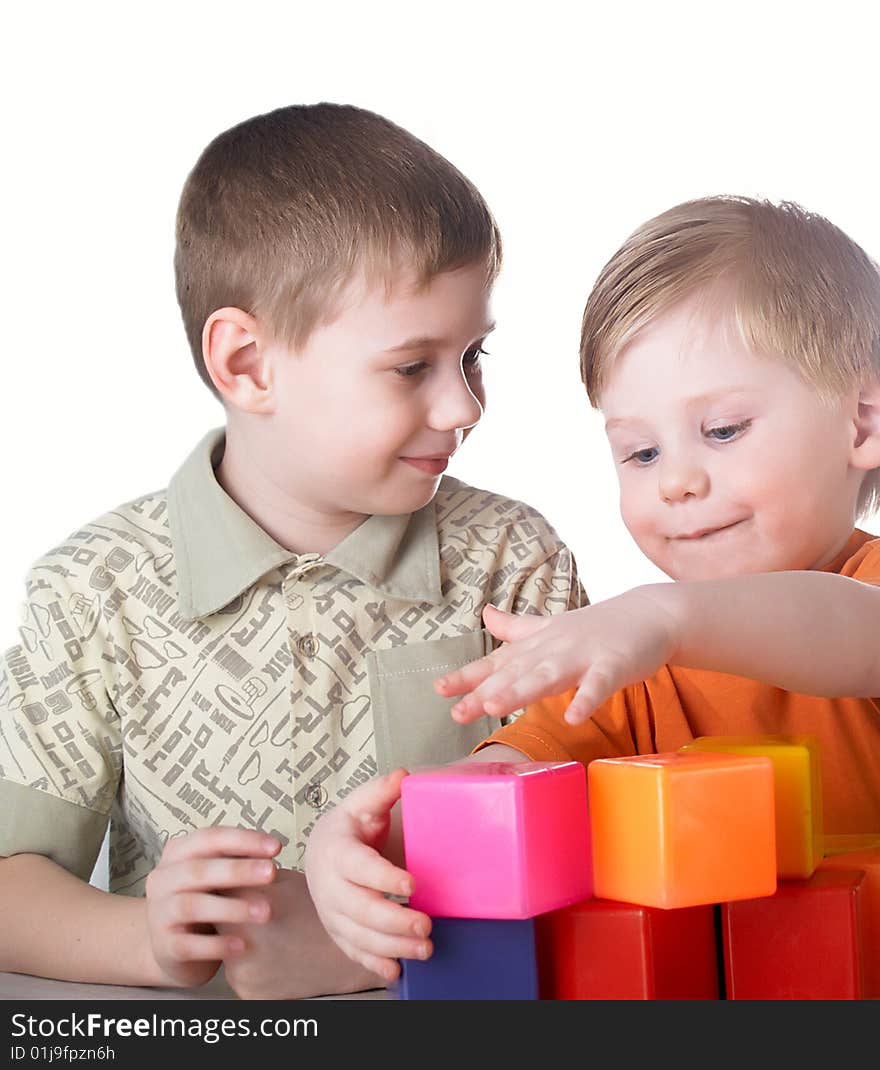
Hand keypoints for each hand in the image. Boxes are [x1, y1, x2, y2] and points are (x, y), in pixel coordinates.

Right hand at [144, 827, 279, 987]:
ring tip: (264, 912)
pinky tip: (242, 946)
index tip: (276, 847)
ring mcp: (160, 913)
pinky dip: (216, 945)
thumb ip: (235, 860)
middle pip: (198, 870)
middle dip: (238, 870)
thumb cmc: (205, 900)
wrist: (174, 949)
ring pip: (192, 906)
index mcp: (177, 854)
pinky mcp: (164, 947)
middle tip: (271, 873)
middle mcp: (163, 880)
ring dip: (231, 908)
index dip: (243, 840)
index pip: (209, 838)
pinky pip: (188, 945)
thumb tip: (272, 850)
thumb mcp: (215, 876)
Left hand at [218, 868, 387, 999]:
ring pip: (225, 948)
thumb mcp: (285, 880)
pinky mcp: (246, 990)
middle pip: (215, 919)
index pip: (215, 887)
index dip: (223, 885)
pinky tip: (273, 956)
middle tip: (253, 914)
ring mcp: (240, 966)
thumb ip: (249, 873)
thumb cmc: (318, 913)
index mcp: (248, 898)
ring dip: (237, 942)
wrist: (344, 955)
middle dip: (226, 914)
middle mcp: (238, 932)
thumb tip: (221, 864)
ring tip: (270, 936)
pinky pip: (237, 972)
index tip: (230, 886)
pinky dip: (249, 965)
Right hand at [304, 769, 432, 982]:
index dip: (383, 877)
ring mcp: (332, 913)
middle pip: (360, 909)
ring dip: (392, 946)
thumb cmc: (348, 826)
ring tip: (424, 948)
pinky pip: (353, 952)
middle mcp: (330, 886)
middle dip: (394, 920)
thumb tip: (402, 775)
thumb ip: (382, 790)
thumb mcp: (362, 802)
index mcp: (337, 851)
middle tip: (426, 925)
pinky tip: (396, 971)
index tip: (412, 883)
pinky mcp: (338, 931)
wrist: (320, 850)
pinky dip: (373, 964)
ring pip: (359, 936)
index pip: (359, 867)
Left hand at [434, 588, 680, 724]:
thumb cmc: (597, 628)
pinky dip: (586, 699)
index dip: (468, 676)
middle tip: (458, 712)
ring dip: (521, 690)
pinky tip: (574, 717)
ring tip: (495, 707)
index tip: (439, 690)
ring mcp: (583, 656)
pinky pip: (598, 685)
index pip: (497, 663)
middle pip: (516, 673)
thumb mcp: (551, 627)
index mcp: (537, 646)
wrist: (649, 614)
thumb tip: (485, 614)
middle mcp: (553, 649)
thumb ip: (516, 628)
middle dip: (485, 692)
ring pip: (548, 676)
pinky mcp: (613, 665)